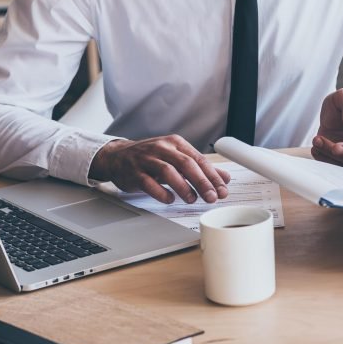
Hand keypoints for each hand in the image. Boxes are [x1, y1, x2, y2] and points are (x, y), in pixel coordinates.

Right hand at [89, 135, 229, 204]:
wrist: (117, 156)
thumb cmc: (151, 158)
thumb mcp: (177, 158)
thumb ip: (200, 168)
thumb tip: (224, 178)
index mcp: (176, 144)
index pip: (199, 159)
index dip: (213, 176)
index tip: (222, 190)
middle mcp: (162, 149)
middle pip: (186, 164)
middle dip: (202, 182)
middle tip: (212, 197)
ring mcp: (147, 159)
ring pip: (168, 171)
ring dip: (183, 187)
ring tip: (192, 199)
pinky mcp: (134, 172)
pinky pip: (148, 182)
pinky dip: (160, 192)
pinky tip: (169, 199)